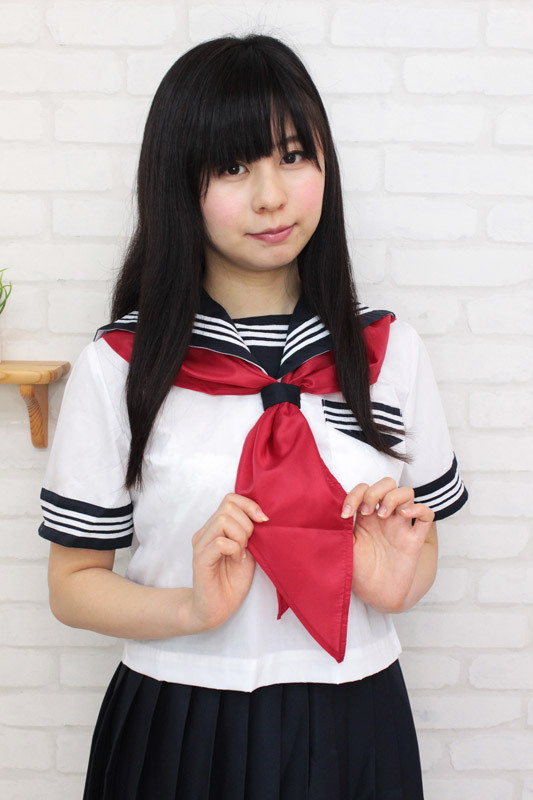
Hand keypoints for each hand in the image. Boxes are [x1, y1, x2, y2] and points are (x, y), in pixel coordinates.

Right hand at [188, 493, 267, 632]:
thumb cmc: (232, 581)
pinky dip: (234, 549)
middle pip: (228, 507)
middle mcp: (205, 532)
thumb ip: (250, 533)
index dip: (249, 505)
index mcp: (215, 527)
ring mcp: (200, 545)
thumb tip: (262, 516)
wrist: (216, 610)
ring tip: (242, 553)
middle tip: (249, 544)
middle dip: (247, 524)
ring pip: (222, 521)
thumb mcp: (248, 551)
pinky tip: (237, 560)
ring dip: (240, 536)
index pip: (230, 499)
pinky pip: (219, 542)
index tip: (263, 521)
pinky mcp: (200, 560)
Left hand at [342, 478, 433, 612]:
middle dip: (376, 491)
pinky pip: (427, 515)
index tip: (346, 514)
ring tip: (382, 515)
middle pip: (388, 484)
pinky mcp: (414, 540)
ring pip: (407, 493)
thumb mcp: (342, 547)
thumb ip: (338, 528)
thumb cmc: (357, 572)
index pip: (364, 488)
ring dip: (394, 497)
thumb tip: (327, 510)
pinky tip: (405, 516)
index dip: (355, 494)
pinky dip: (419, 509)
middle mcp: (384, 517)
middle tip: (366, 511)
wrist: (374, 595)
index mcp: (365, 516)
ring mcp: (400, 526)